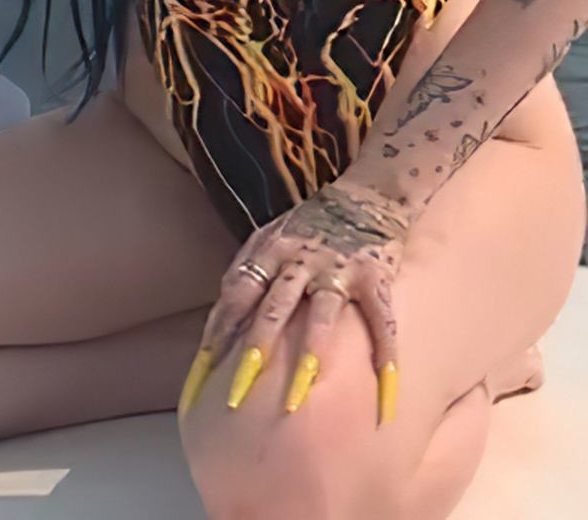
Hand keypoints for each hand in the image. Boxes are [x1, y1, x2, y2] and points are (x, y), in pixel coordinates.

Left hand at [179, 176, 411, 423]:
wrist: (368, 191)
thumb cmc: (312, 224)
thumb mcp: (272, 236)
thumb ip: (248, 270)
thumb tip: (218, 319)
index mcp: (273, 250)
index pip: (239, 294)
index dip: (220, 331)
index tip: (202, 374)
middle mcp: (303, 260)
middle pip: (274, 307)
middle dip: (255, 349)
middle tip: (237, 394)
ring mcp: (339, 269)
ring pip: (322, 314)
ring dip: (309, 354)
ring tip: (298, 394)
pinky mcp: (375, 276)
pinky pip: (381, 318)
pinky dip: (385, 352)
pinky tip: (384, 389)